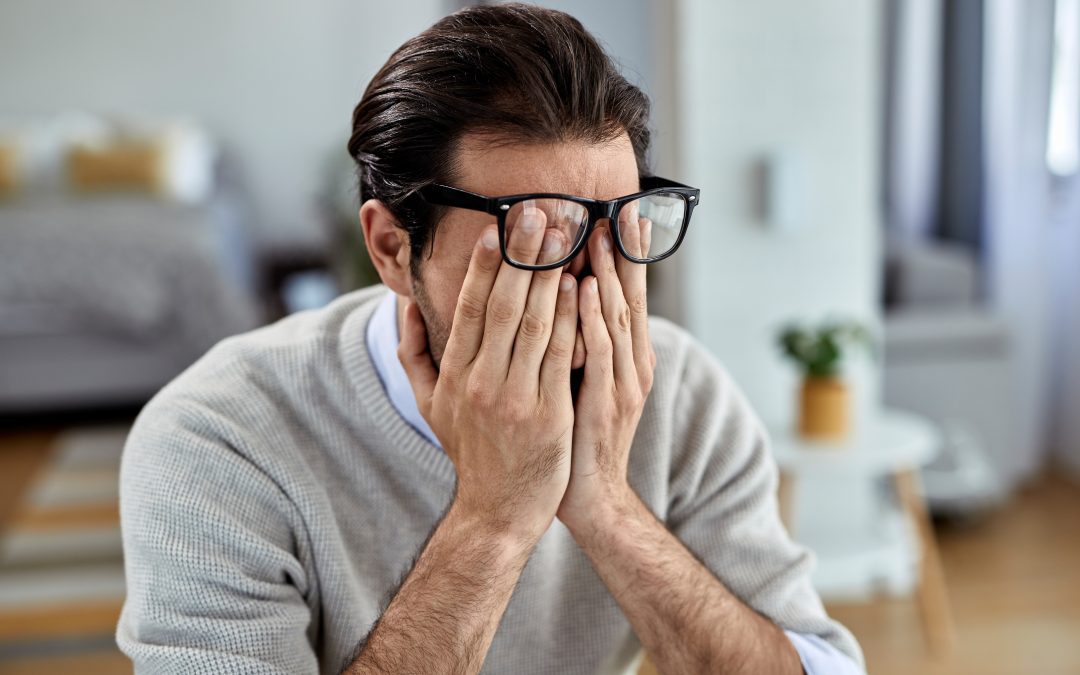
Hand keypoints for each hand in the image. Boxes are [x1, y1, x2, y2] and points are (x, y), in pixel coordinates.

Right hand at [398, 205, 579, 543]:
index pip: (470, 309)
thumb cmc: (469, 451)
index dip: (484, 266)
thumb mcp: (429, 405)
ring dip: (551, 275)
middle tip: (540, 211)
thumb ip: (413, 352)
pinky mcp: (550, 414)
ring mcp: (516, 399)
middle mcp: (481, 383)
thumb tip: (404, 305)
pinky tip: (581, 285)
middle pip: (504, 307)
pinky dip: (572, 318)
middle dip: (523, 255)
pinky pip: (562, 356)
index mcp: (454, 375)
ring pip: (535, 324)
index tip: (497, 227)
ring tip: (566, 235)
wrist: (498, 511)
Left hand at [557, 207, 655, 529]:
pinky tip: (582, 288)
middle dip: (622, 252)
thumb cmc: (576, 436)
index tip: (620, 213)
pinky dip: (592, 318)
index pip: (625, 295)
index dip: (625, 255)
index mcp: (627, 357)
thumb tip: (561, 299)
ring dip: (606, 273)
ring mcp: (623, 383)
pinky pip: (599, 351)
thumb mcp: (581, 381)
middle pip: (629, 297)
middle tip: (615, 207)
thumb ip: (577, 341)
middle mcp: (632, 364)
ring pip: (615, 317)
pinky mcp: (606, 402)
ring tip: (598, 232)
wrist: (589, 495)